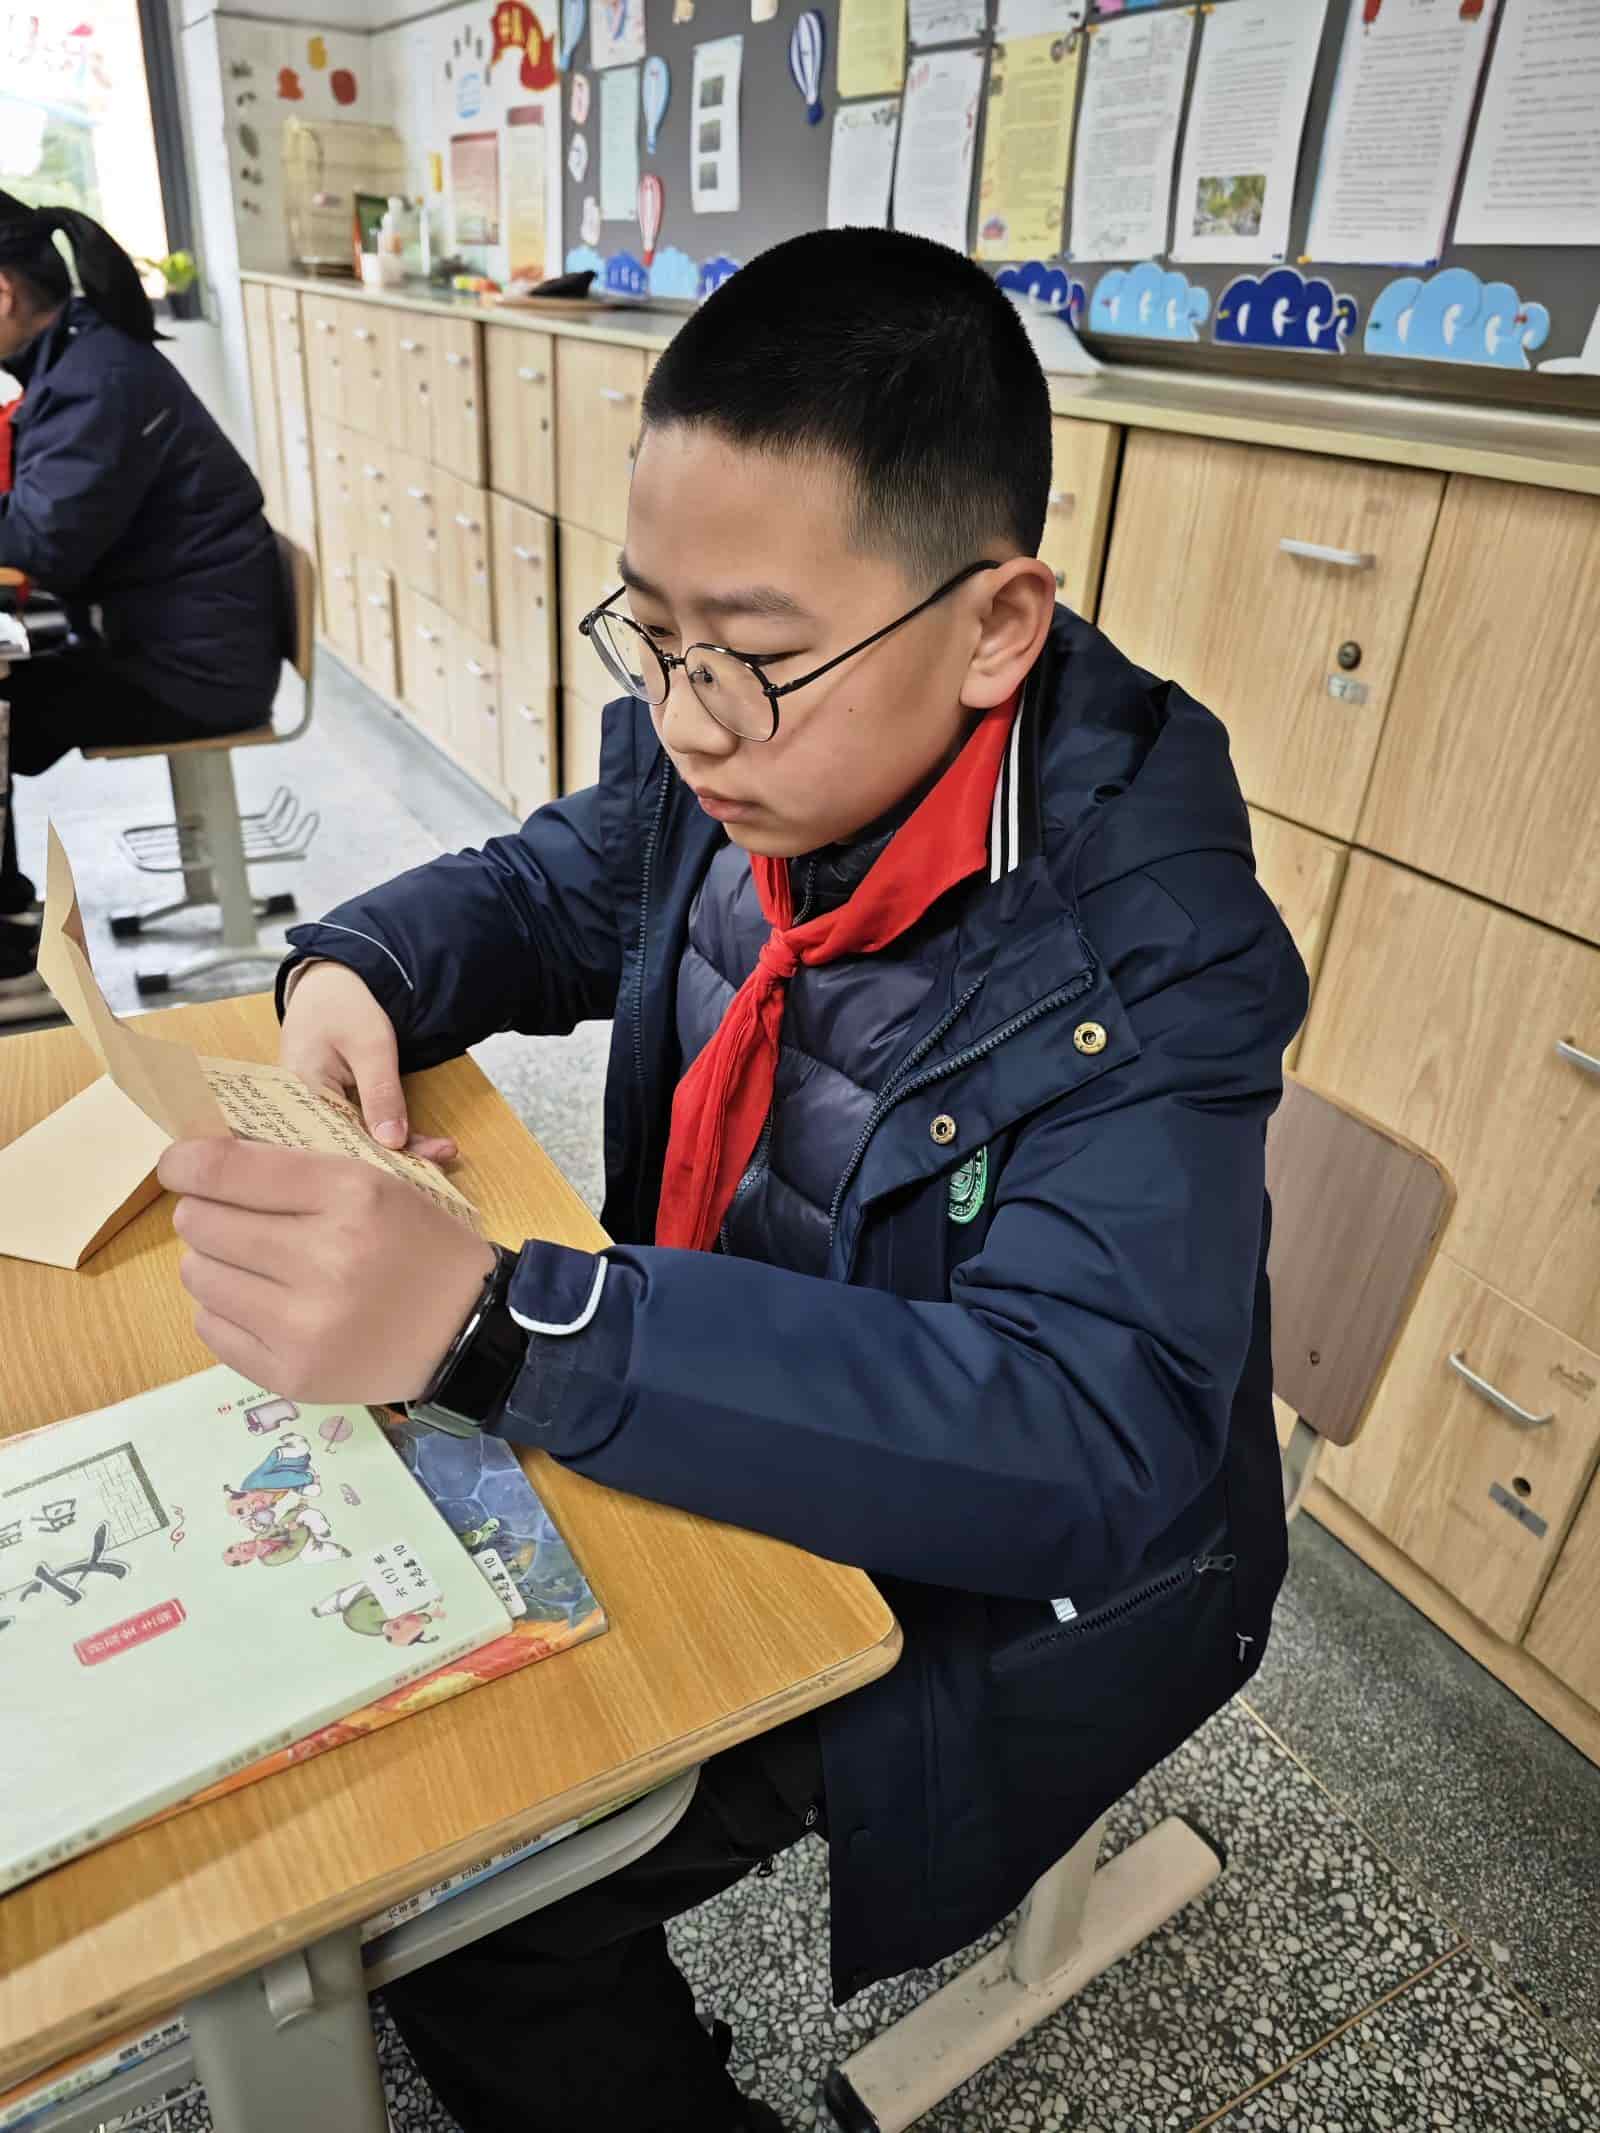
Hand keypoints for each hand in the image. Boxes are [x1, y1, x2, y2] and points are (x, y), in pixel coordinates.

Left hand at [159, 1137, 497, 1403]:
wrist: (465, 1331)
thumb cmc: (416, 1244)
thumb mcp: (376, 1181)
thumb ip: (294, 1168)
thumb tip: (198, 1162)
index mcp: (350, 1195)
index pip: (226, 1170)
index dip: (185, 1163)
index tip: (179, 1165)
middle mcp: (325, 1258)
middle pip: (201, 1222)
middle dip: (205, 1212)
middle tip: (230, 1219)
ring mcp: (305, 1324)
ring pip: (198, 1275)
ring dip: (212, 1262)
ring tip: (250, 1265)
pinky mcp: (291, 1374)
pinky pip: (210, 1327)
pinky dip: (223, 1309)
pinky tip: (260, 1303)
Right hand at [280, 961, 455, 1164]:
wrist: (332, 983)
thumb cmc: (344, 1005)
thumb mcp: (370, 1045)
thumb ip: (380, 1092)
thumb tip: (393, 1143)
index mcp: (300, 1096)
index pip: (340, 1143)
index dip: (382, 1160)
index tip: (423, 1168)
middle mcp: (301, 1110)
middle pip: (348, 1147)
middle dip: (396, 1159)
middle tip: (443, 1160)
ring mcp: (315, 1111)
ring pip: (357, 1140)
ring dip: (399, 1150)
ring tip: (442, 1152)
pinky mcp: (331, 1107)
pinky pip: (359, 1128)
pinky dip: (390, 1133)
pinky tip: (421, 1143)